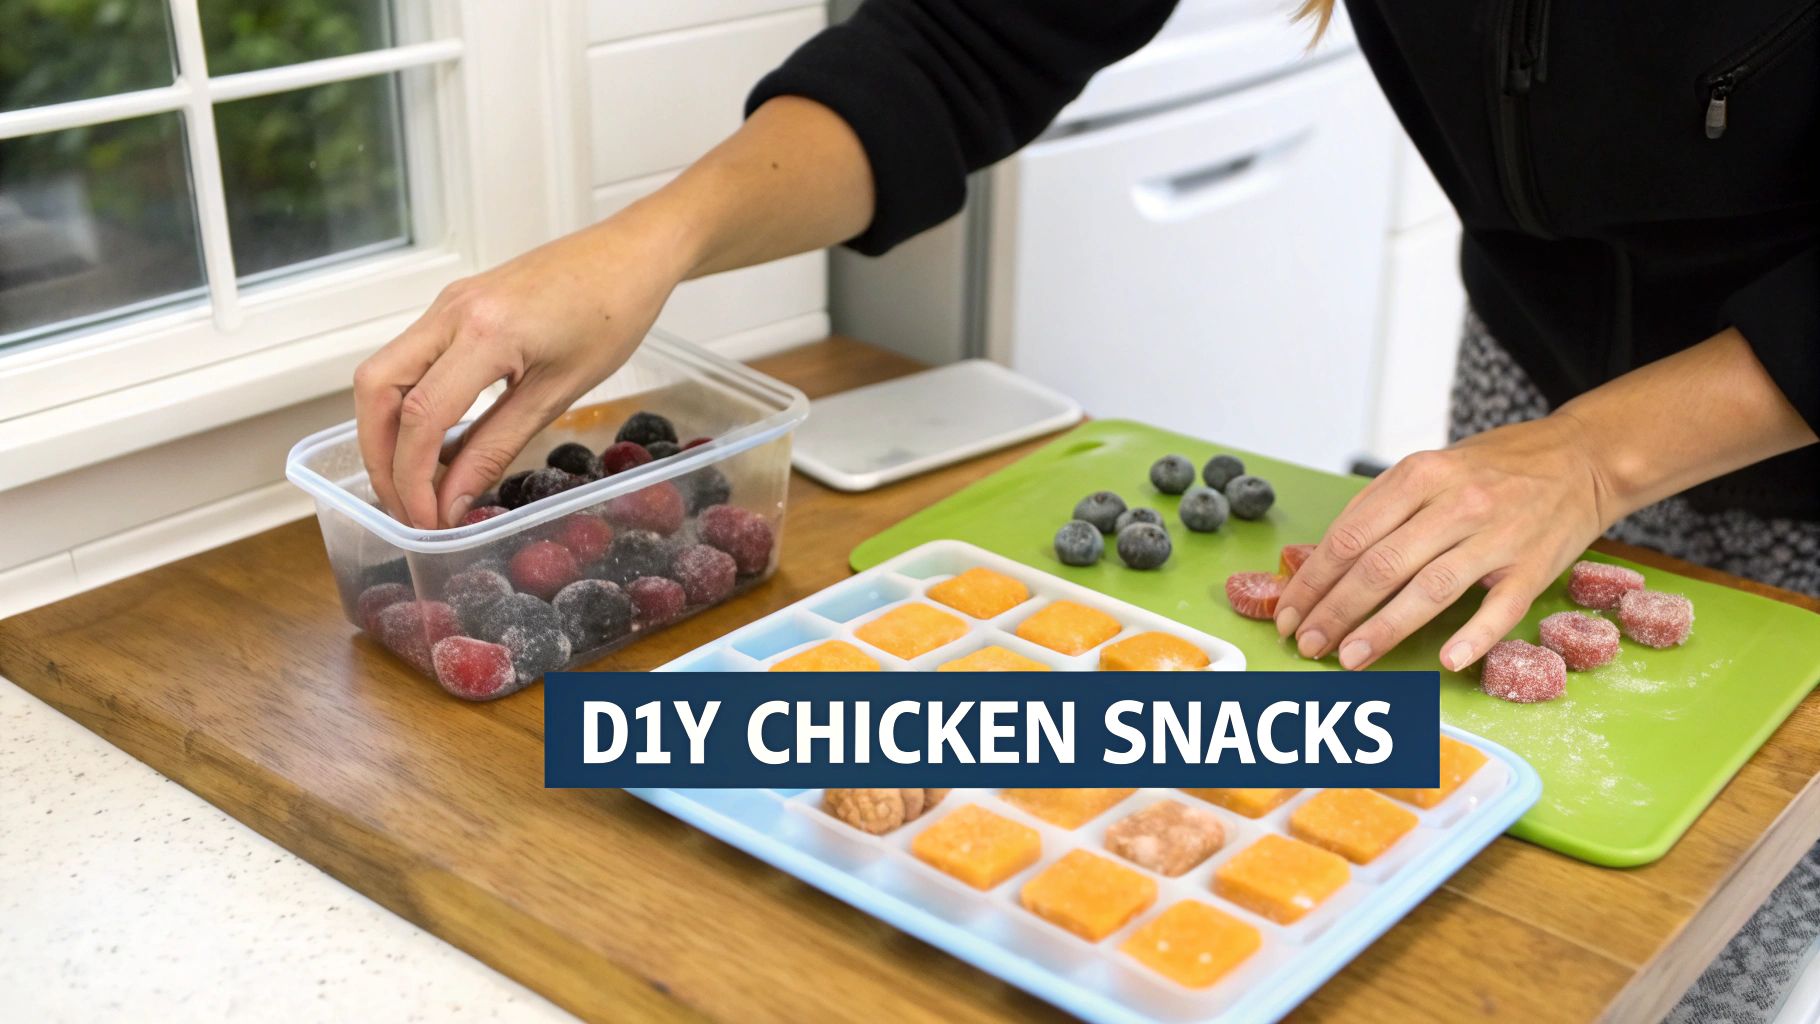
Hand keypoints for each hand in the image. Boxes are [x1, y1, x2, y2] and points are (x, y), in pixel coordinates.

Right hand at [354, 212, 687, 528]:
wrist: (631, 254)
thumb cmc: (613, 315)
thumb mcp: (559, 393)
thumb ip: (498, 447)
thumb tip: (454, 500)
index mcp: (485, 331)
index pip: (420, 415)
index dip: (412, 478)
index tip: (425, 521)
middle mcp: (451, 311)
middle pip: (376, 390)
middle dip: (378, 456)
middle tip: (404, 507)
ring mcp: (447, 303)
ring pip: (383, 372)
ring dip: (384, 431)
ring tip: (413, 484)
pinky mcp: (454, 305)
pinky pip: (409, 358)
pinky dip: (406, 404)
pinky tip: (432, 442)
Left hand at [1273, 413, 1616, 670]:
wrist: (1581, 458)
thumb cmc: (1494, 469)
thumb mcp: (1430, 468)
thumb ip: (1381, 509)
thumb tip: (1322, 560)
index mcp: (1420, 476)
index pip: (1350, 536)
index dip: (1312, 579)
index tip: (1289, 611)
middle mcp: (1455, 504)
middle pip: (1379, 566)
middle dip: (1333, 610)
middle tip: (1306, 643)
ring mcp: (1498, 536)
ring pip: (1429, 589)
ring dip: (1382, 629)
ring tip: (1348, 658)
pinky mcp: (1533, 567)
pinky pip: (1500, 608)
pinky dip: (1474, 636)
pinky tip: (1446, 660)